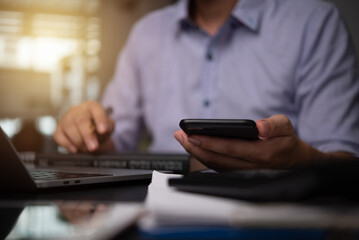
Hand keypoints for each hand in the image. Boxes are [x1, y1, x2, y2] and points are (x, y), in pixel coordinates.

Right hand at [54, 101, 114, 152]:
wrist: (90, 133)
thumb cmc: (99, 127)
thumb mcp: (108, 127)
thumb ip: (108, 127)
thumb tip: (104, 130)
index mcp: (92, 106)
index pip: (96, 109)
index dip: (100, 119)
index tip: (103, 131)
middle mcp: (77, 110)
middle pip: (81, 120)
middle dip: (87, 135)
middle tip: (93, 147)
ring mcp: (66, 118)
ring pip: (69, 127)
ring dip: (78, 141)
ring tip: (86, 149)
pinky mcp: (58, 129)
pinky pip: (59, 136)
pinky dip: (67, 144)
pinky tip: (75, 149)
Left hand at [174, 114, 328, 169]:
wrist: (295, 162)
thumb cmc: (287, 142)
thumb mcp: (287, 127)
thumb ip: (274, 126)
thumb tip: (260, 127)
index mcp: (263, 154)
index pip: (231, 148)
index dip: (210, 143)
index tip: (193, 135)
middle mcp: (251, 167)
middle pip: (218, 159)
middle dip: (196, 147)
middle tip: (180, 135)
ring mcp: (244, 172)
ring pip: (216, 165)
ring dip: (196, 153)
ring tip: (182, 139)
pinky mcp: (239, 172)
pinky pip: (218, 167)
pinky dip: (204, 158)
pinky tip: (194, 147)